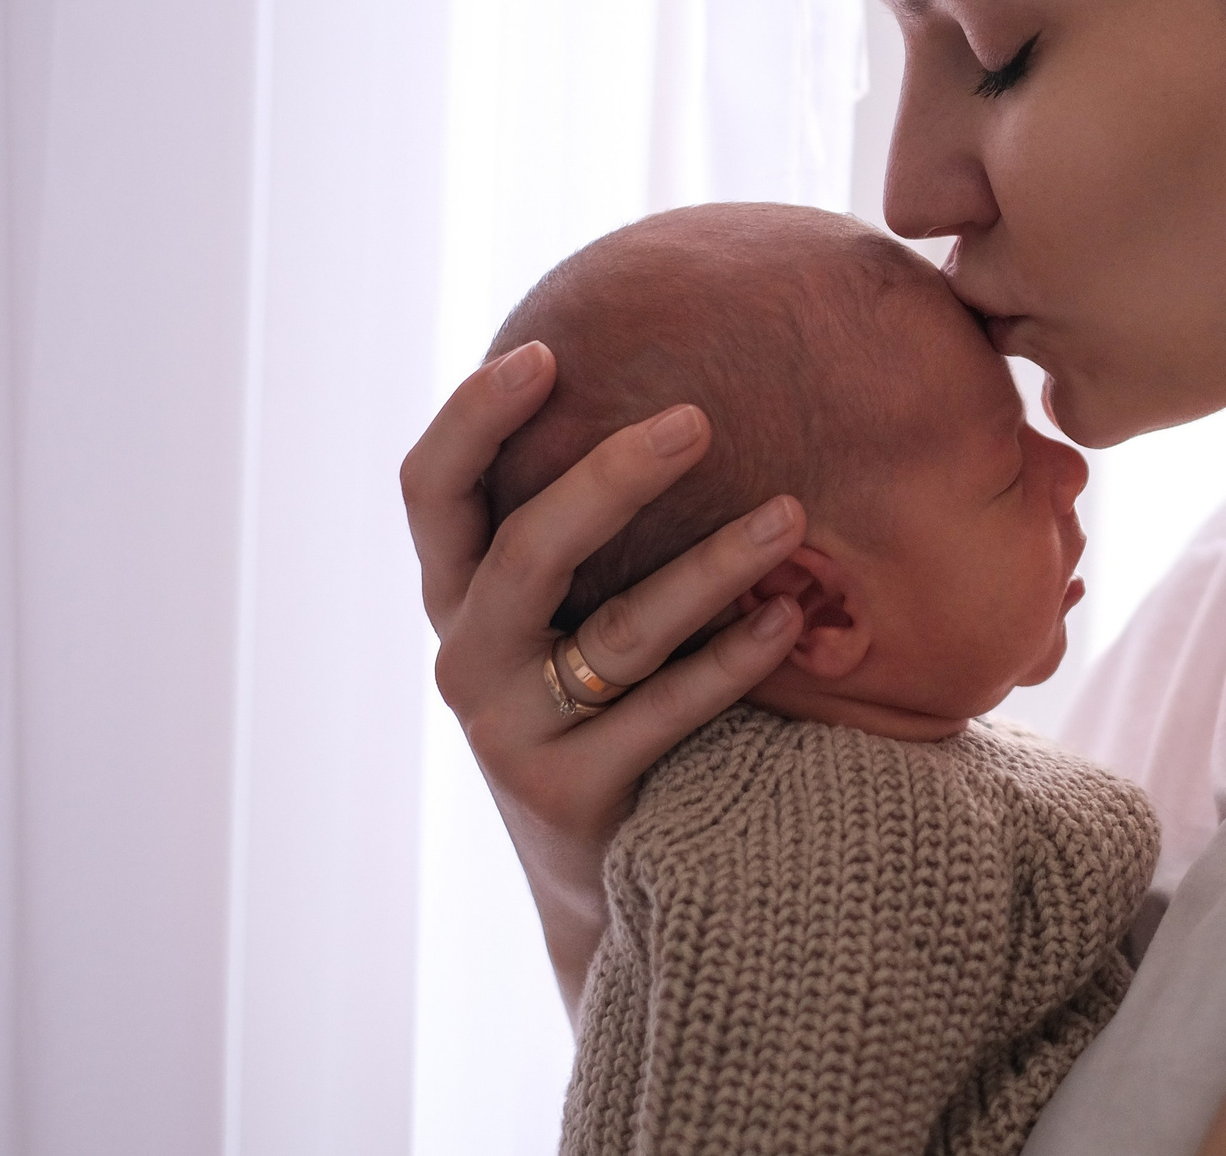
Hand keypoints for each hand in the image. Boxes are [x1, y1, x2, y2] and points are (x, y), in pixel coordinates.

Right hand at [402, 339, 808, 1010]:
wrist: (595, 872)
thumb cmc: (591, 695)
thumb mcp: (555, 608)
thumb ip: (575, 519)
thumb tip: (669, 378)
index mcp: (455, 590)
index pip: (433, 488)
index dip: (473, 418)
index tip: (545, 352)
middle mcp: (466, 655)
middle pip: (526, 549)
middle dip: (611, 478)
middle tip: (697, 419)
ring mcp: (513, 730)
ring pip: (619, 632)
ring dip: (713, 566)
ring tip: (792, 513)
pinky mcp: (573, 794)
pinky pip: (665, 713)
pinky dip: (733, 660)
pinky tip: (790, 615)